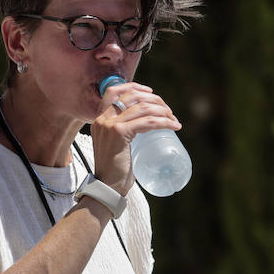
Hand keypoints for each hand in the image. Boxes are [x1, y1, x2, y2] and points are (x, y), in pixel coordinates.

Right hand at [93, 79, 180, 195]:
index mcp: (99, 119)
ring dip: (163, 111)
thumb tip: (146, 124)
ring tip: (173, 119)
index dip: (133, 86)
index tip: (150, 92)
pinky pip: (148, 122)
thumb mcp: (115, 144)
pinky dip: (165, 122)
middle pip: (132, 95)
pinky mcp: (119, 132)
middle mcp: (102, 118)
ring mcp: (109, 124)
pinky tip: (174, 126)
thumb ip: (123, 131)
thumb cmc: (115, 170)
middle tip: (168, 110)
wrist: (107, 187)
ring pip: (143, 108)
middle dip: (154, 99)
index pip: (113, 91)